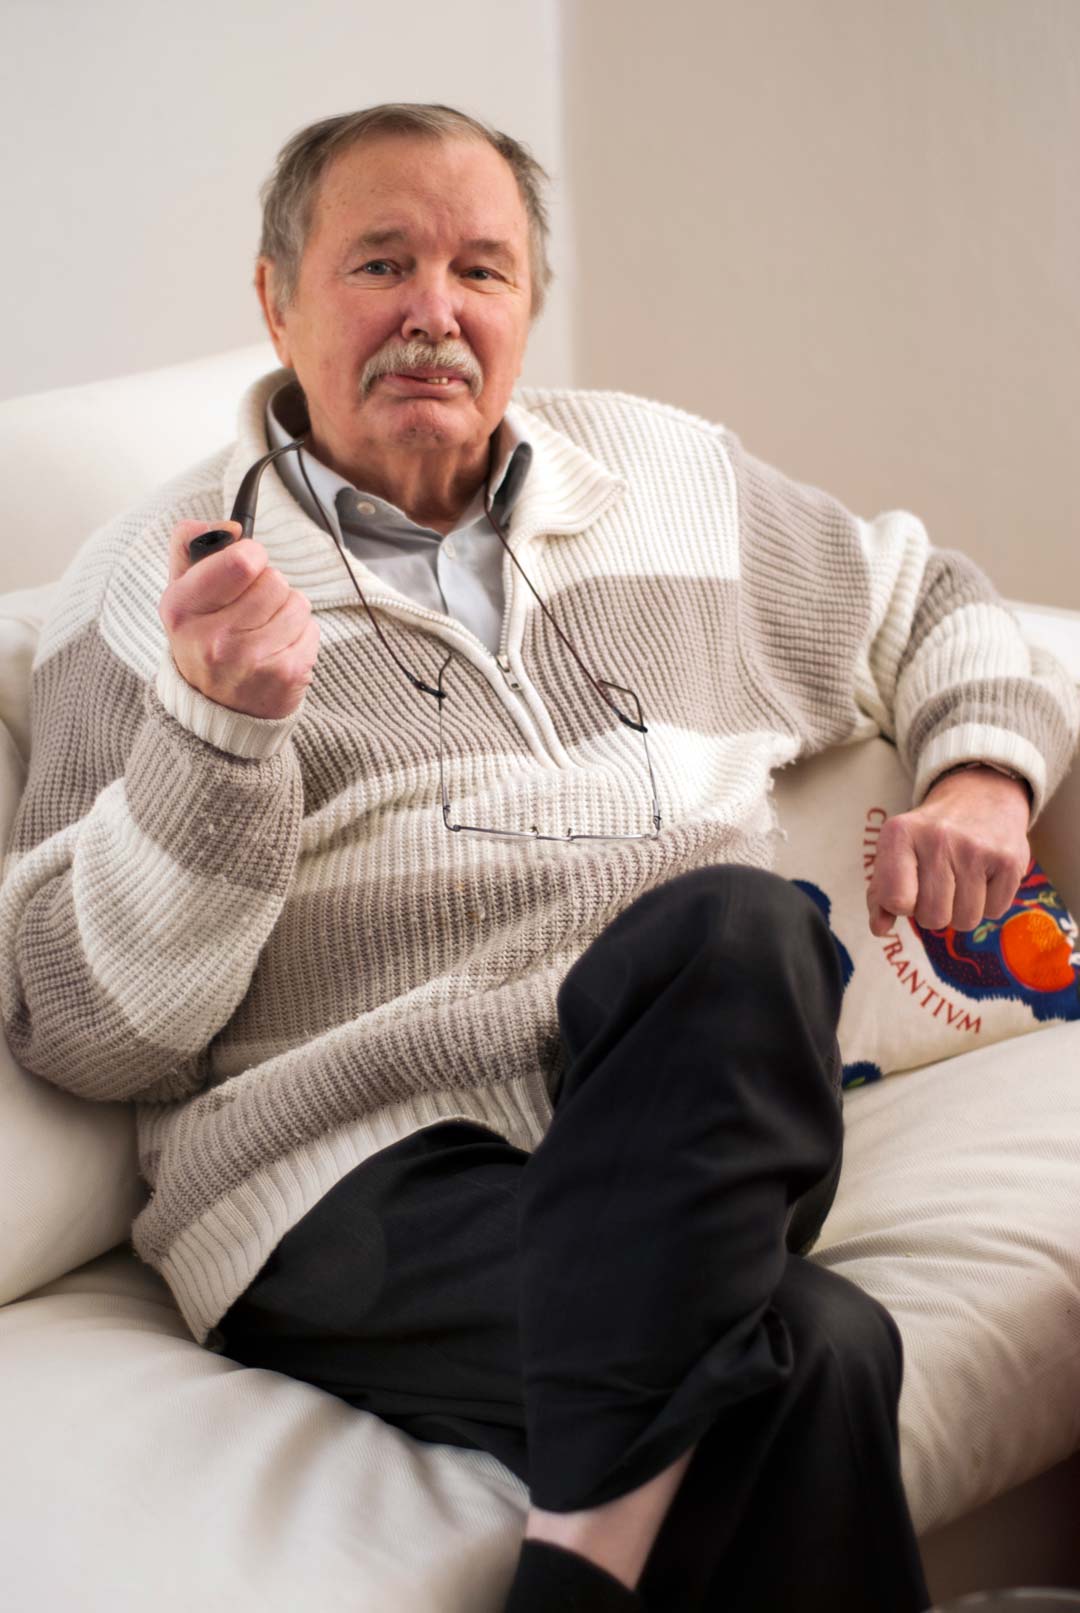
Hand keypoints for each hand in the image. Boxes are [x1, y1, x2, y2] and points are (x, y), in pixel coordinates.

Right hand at [158, 521, 319, 718]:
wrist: (217, 709)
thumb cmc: (203, 639)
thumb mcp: (181, 591)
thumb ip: (191, 543)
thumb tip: (232, 527)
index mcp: (182, 609)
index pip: (242, 560)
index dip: (251, 556)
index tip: (244, 569)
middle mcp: (214, 639)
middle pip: (275, 579)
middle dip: (269, 587)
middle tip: (250, 611)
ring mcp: (252, 661)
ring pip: (298, 602)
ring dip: (287, 611)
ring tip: (264, 631)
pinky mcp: (286, 676)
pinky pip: (312, 629)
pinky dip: (300, 635)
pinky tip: (277, 651)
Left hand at [866, 766, 1030, 936]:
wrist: (982, 796)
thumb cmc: (930, 835)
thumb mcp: (897, 849)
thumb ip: (881, 892)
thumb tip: (879, 928)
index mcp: (900, 834)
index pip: (896, 900)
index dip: (903, 906)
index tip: (909, 890)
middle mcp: (938, 839)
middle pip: (933, 918)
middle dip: (934, 912)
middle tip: (939, 886)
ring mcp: (977, 849)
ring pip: (965, 920)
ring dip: (962, 911)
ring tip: (961, 881)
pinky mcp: (1009, 860)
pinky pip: (994, 912)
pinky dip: (989, 903)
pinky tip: (984, 876)